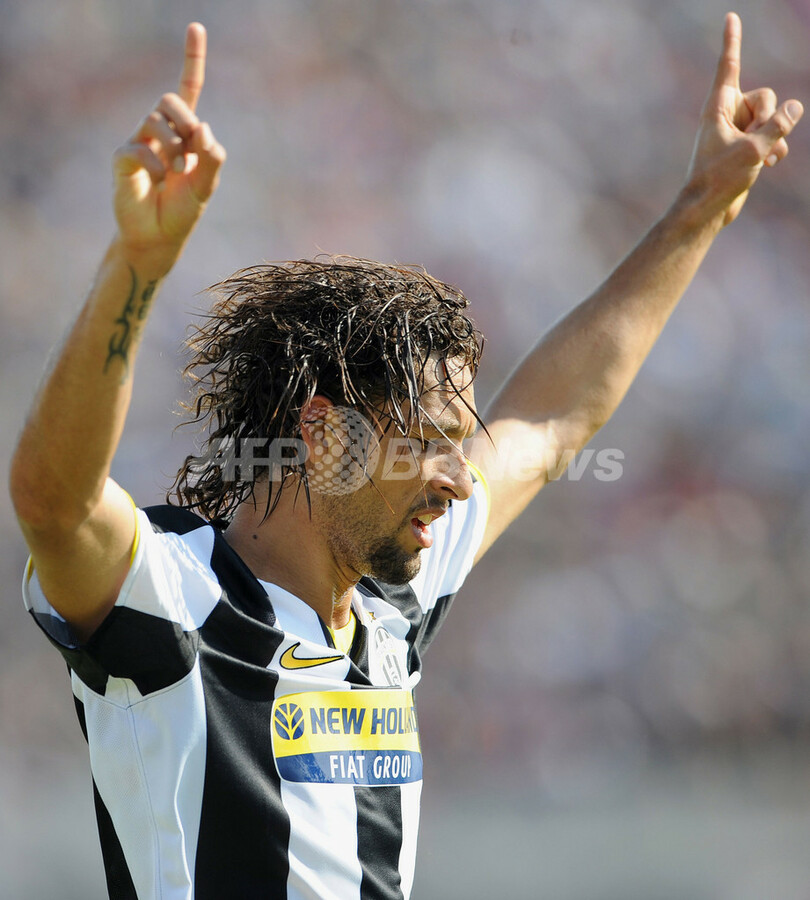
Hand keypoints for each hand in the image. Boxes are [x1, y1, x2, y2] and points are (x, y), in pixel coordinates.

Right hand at [112, 23, 225, 270]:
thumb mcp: (206, 186)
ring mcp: (140, 142)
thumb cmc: (182, 211)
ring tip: (177, 172)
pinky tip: (161, 181)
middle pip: (170, 100)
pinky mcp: (123, 157)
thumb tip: (204, 129)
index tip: (196, 27)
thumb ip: (212, 158)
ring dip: (174, 147)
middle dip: (185, 119)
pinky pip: (140, 147)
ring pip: (156, 121)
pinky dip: (157, 165)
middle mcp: (161, 132)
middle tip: (191, 148)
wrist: (159, 237)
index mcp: (184, 133)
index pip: (188, 89)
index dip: (192, 60)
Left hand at [685, 12, 801, 226]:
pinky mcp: (746, 146)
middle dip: (770, 117)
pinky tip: (771, 164)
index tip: (731, 16)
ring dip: (775, 136)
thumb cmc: (720, 179)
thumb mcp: (753, 149)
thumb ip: (778, 125)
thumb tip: (796, 107)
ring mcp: (738, 130)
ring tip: (761, 158)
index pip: (730, 66)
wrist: (707, 210)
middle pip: (766, 96)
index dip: (733, 41)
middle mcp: (727, 114)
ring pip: (773, 116)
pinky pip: (773, 135)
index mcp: (718, 107)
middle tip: (754, 142)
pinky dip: (776, 147)